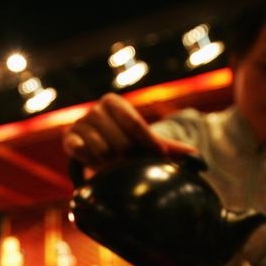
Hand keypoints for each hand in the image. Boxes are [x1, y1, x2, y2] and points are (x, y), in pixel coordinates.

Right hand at [62, 93, 196, 168]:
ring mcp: (80, 123)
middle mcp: (95, 109)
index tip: (158, 156)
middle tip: (130, 162)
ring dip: (111, 162)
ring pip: (103, 151)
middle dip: (128, 157)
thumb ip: (168, 147)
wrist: (93, 146)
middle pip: (121, 141)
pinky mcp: (69, 139)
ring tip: (113, 163)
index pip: (136, 124)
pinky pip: (83, 153)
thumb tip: (196, 156)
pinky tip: (95, 162)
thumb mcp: (144, 141)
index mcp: (114, 102)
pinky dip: (92, 161)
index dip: (149, 144)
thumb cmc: (124, 141)